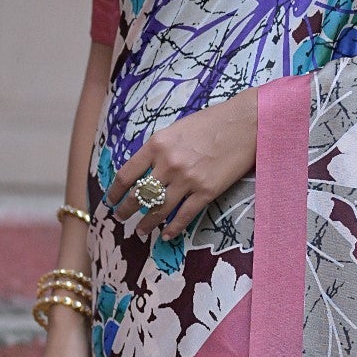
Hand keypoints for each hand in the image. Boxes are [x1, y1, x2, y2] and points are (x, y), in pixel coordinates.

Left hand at [107, 90, 258, 239]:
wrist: (245, 123)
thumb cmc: (211, 122)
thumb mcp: (175, 129)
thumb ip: (158, 150)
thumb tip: (144, 171)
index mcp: (157, 144)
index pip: (126, 175)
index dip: (115, 192)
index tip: (111, 201)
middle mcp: (168, 164)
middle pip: (139, 196)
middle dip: (126, 211)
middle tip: (121, 218)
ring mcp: (188, 180)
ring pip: (159, 209)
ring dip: (146, 224)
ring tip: (141, 231)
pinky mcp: (207, 192)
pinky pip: (184, 216)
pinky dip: (173, 228)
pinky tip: (166, 235)